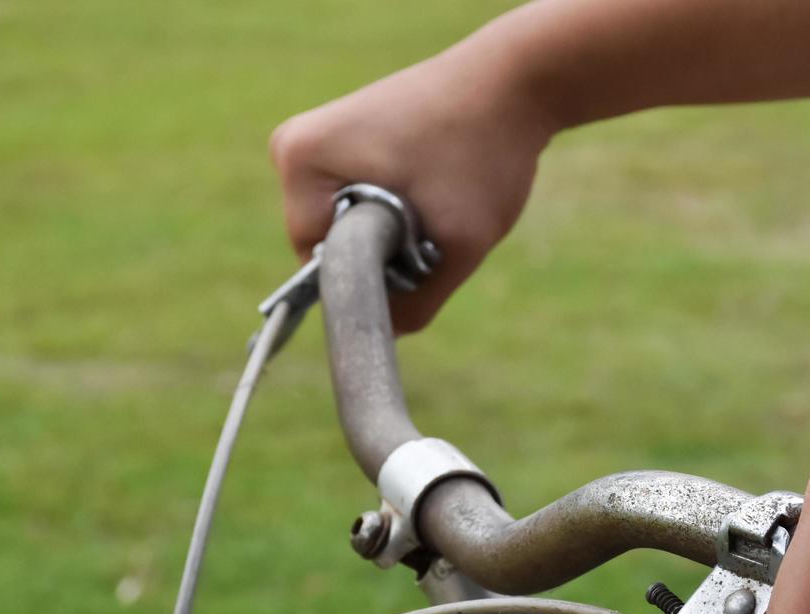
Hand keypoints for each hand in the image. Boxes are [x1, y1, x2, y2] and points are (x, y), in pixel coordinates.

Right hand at [269, 45, 554, 332]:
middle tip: (438, 229)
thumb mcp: (457, 244)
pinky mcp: (344, 137)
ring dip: (395, 234)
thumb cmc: (483, 150)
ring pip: (349, 228)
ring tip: (441, 200)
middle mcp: (293, 146)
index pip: (319, 264)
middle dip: (384, 256)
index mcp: (300, 160)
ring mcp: (317, 138)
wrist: (517, 80)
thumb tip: (385, 337)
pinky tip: (437, 187)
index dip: (372, 282)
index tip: (422, 264)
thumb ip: (418, 303)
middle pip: (331, 247)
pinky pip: (360, 202)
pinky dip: (400, 210)